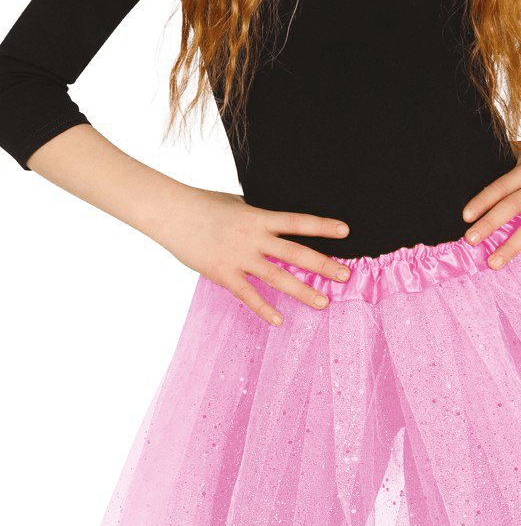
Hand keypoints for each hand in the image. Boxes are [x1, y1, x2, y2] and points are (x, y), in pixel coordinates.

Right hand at [161, 187, 352, 324]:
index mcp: (259, 217)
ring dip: (302, 291)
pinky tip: (279, 321)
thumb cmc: (204, 205)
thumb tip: (278, 223)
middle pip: (295, 253)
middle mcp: (253, 238)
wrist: (169, 212)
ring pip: (277, 278)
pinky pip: (247, 295)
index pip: (297, 222)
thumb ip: (260, 216)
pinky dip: (263, 309)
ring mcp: (239, 257)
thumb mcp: (237, 204)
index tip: (346, 231)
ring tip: (323, 303)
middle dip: (323, 265)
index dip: (322, 226)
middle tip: (346, 276)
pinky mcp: (223, 274)